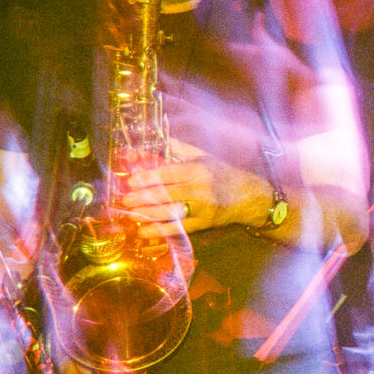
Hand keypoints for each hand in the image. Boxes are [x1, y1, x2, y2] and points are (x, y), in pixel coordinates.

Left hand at [118, 141, 269, 237]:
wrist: (249, 196)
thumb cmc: (222, 172)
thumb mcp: (202, 156)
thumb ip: (177, 149)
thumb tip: (153, 141)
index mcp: (198, 169)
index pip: (167, 173)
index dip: (147, 177)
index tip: (130, 181)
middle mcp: (200, 188)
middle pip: (165, 193)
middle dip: (142, 197)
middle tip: (124, 200)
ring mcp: (202, 208)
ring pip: (170, 212)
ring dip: (147, 214)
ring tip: (130, 215)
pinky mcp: (204, 224)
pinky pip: (178, 228)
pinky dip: (160, 231)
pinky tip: (144, 232)